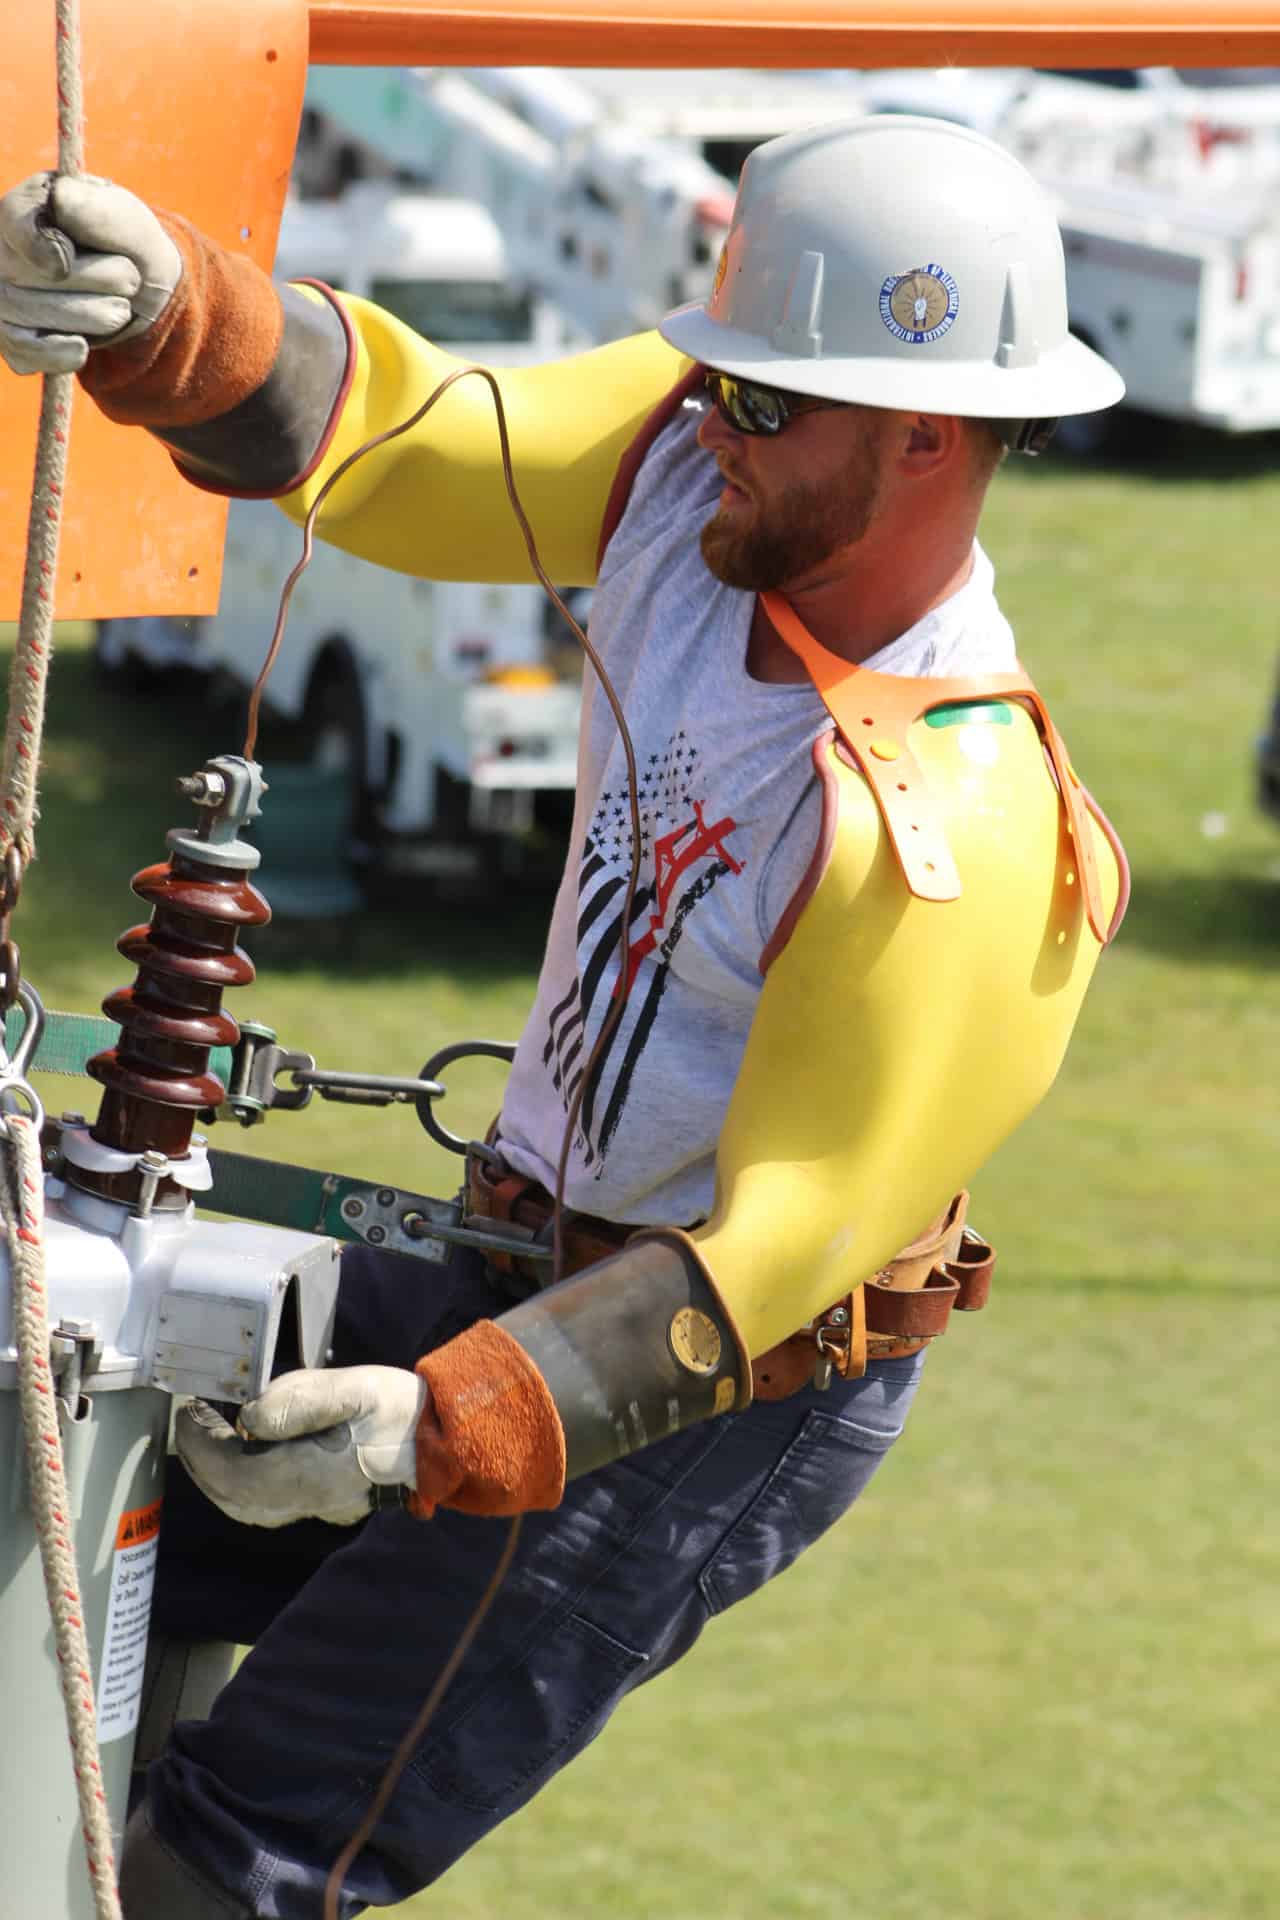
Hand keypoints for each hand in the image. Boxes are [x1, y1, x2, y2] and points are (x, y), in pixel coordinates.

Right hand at [0, 171, 181, 374]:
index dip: (39, 247)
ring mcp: (2, 295)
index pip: (15, 223)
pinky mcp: (12, 338)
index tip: (62, 264)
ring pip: (28, 314)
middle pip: (28, 274)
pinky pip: (25, 352)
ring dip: (90, 318)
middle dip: (94, 282)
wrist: (139, 289)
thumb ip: (96, 208)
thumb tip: (60, 200)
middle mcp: (2, 250)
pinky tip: (83, 346)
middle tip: (130, 281)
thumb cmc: (124, 243)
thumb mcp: (124, 217)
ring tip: (119, 309)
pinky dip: (61, 353)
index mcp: (25, 208)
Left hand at [174, 1365, 427, 1528]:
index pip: (231, 1470)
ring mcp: (313, 1506)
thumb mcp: (353, 1390)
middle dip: (200, 1460)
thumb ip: (298, 1400)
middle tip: (188, 1421)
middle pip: (231, 1496)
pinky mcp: (322, 1502)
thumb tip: (247, 1417)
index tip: (187, 1409)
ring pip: (245, 1506)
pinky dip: (239, 1484)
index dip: (200, 1443)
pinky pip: (264, 1505)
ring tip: (205, 1437)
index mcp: (305, 1474)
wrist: (442, 1441)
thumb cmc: (399, 1411)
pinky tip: (243, 1456)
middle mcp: (303, 1500)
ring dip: (216, 1475)